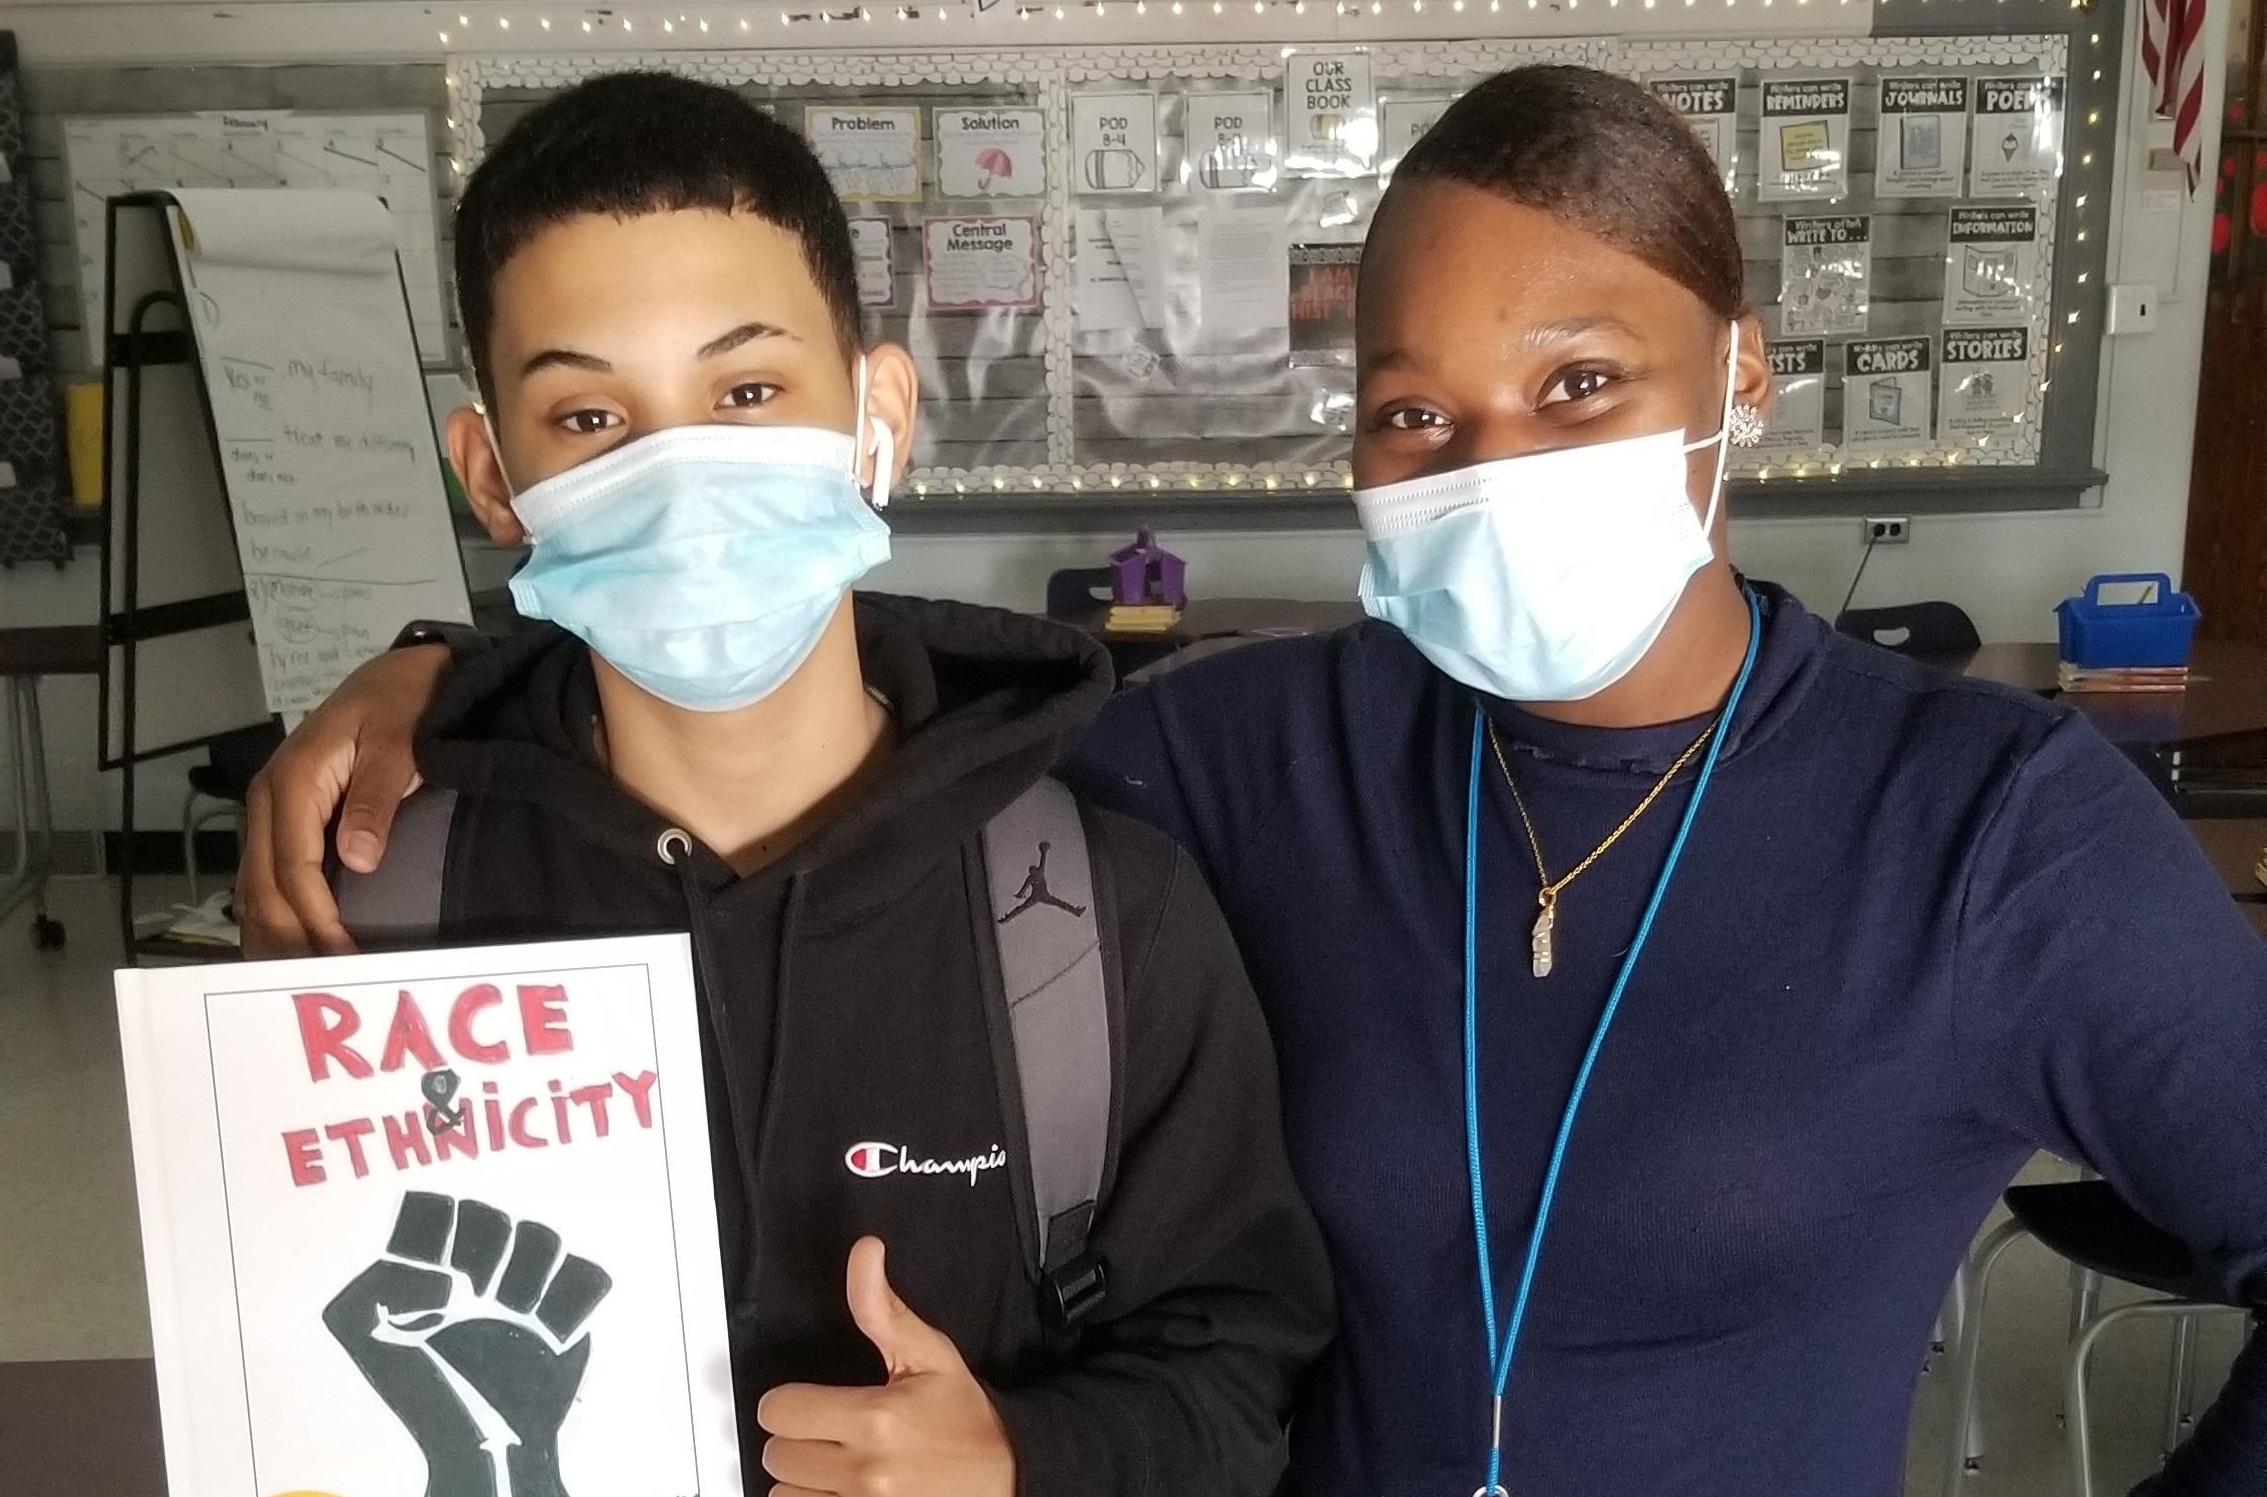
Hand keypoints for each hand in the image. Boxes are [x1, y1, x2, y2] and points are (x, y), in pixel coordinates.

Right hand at [236, 643, 450, 956]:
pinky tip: (291, 949)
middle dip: (289, 940)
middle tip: (321, 987)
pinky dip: (274, 916)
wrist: (400, 673)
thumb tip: (357, 861)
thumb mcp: (398, 740)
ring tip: (300, 982)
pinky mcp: (283, 819)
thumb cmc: (403, 703)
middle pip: (263, 888)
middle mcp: (269, 799)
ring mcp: (271, 810)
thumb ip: (378, 796)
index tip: (344, 959)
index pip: (294, 869)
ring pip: (255, 888)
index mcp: (293, 783)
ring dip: (274, 936)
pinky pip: (266, 877)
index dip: (316, 919)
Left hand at [324, 1191, 612, 1496]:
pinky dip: (572, 1299)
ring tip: (516, 1314)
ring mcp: (531, 1295)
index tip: (434, 1278)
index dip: (439, 1229)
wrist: (488, 1451)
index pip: (441, 1213)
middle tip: (474, 1296)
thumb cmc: (428, 1398)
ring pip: (544, 1236)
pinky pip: (589, 1275)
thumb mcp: (364, 1333)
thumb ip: (376, 1282)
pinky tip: (551, 1335)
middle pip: (493, 1217)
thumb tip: (454, 1281)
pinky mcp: (573, 1317)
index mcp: (435, 1275)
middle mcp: (483, 1279)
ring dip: (529, 1271)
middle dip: (486, 1248)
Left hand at [756, 1238, 1014, 1496]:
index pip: (778, 1409)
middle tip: (834, 1431)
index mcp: (875, 1417)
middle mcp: (865, 1470)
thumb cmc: (965, 1418)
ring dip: (804, 1476)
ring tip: (839, 1462)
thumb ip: (882, 1309)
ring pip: (783, 1490)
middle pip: (776, 1451)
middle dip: (799, 1436)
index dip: (792, 1401)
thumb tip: (865, 1254)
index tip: (814, 1402)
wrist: (1006, 1475)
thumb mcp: (930, 1355)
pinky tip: (841, 1488)